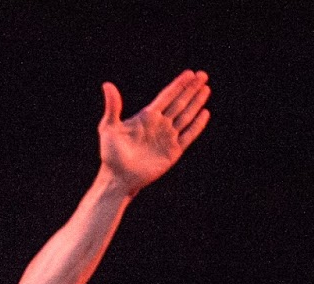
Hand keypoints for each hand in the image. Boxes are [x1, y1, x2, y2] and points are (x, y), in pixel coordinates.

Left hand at [98, 70, 210, 196]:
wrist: (118, 179)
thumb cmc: (111, 155)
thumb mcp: (108, 128)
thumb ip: (112, 107)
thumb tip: (107, 85)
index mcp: (147, 116)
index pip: (167, 96)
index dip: (178, 85)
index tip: (190, 73)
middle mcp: (160, 124)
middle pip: (179, 102)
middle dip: (191, 89)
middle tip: (203, 75)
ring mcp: (167, 138)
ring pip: (186, 116)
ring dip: (196, 103)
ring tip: (206, 89)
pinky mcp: (173, 152)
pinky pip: (188, 136)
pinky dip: (196, 126)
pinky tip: (205, 113)